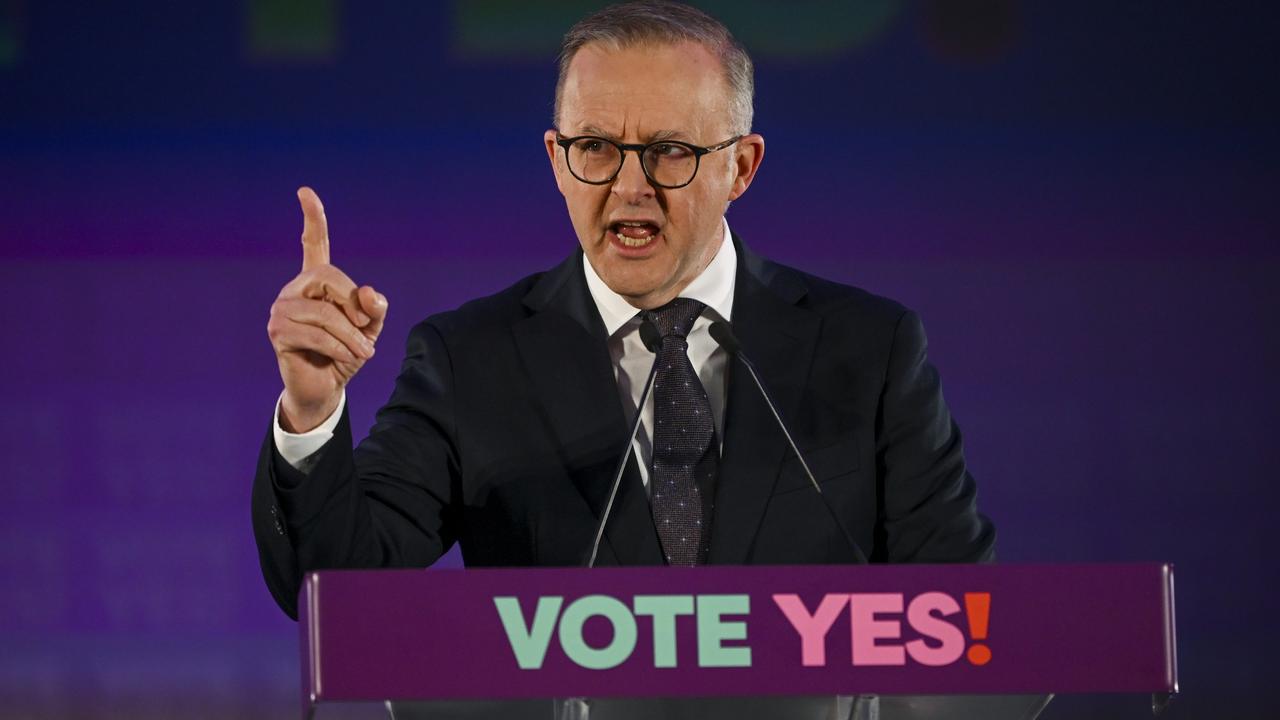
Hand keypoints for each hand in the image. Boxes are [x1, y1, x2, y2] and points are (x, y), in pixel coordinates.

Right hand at [267, 187, 387, 431]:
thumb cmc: (345, 354)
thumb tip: (369, 294)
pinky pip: (317, 333)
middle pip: (329, 278)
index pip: (313, 245)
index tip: (305, 192)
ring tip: (365, 352)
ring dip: (352, 335)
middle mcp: (294, 290)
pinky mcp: (279, 333)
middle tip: (367, 332)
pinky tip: (349, 358)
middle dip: (354, 305)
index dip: (312, 219)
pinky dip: (341, 347)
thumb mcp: (369, 329)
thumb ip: (374, 308)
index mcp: (316, 283)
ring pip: (325, 313)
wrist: (324, 389)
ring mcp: (282, 310)